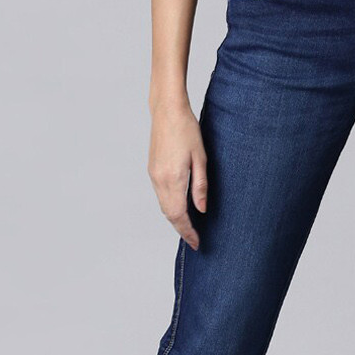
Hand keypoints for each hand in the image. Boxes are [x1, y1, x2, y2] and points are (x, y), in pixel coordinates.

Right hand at [148, 98, 208, 247]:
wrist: (167, 111)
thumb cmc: (187, 130)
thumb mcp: (201, 158)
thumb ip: (200, 186)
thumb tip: (201, 210)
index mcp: (173, 178)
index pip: (179, 215)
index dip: (188, 231)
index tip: (197, 243)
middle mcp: (159, 180)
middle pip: (169, 214)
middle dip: (181, 229)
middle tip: (195, 239)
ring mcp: (153, 175)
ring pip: (163, 206)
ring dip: (175, 218)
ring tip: (189, 227)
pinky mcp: (152, 169)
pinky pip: (160, 195)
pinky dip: (169, 206)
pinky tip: (180, 207)